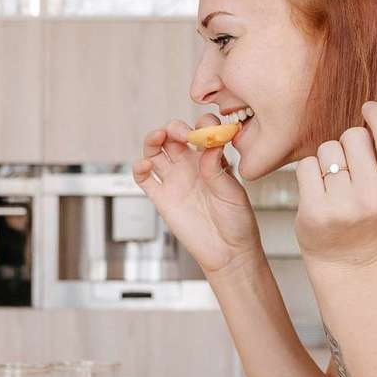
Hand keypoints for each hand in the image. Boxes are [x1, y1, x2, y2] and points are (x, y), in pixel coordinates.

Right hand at [131, 114, 262, 275]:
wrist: (228, 252)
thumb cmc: (237, 222)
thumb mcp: (233, 193)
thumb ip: (217, 170)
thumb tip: (209, 146)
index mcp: (211, 159)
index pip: (202, 131)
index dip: (201, 124)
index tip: (205, 129)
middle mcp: (190, 166)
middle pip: (173, 136)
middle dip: (173, 128)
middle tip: (180, 132)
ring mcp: (174, 181)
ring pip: (155, 152)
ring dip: (153, 140)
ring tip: (157, 138)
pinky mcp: (162, 198)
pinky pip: (144, 179)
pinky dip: (139, 168)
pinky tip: (145, 166)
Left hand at [294, 102, 376, 267]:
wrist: (345, 257)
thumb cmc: (366, 212)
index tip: (368, 107)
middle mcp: (373, 198)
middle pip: (353, 135)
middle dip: (347, 142)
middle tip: (348, 168)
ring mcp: (343, 206)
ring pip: (327, 148)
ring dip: (326, 158)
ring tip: (333, 184)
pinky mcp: (315, 211)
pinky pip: (306, 166)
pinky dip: (308, 173)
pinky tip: (317, 191)